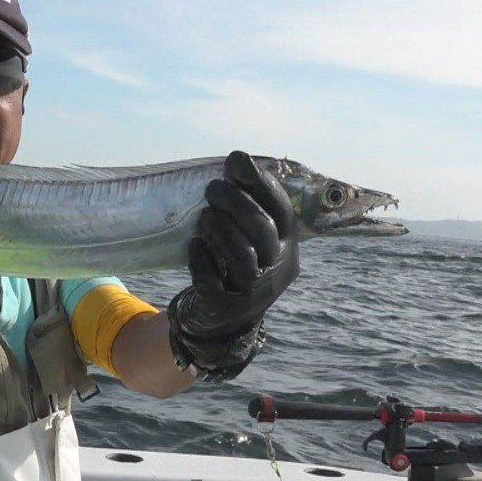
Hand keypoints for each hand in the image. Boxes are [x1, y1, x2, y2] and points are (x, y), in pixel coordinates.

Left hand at [168, 151, 299, 378]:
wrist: (224, 322)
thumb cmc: (234, 266)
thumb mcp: (250, 238)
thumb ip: (247, 206)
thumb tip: (235, 160)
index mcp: (287, 245)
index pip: (281, 209)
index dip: (260, 182)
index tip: (235, 159)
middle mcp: (279, 268)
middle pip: (261, 228)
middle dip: (235, 202)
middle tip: (212, 188)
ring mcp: (256, 291)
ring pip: (241, 254)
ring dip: (219, 228)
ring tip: (204, 215)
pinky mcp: (228, 307)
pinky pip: (213, 280)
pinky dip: (200, 259)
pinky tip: (194, 245)